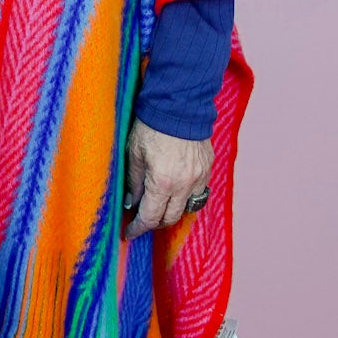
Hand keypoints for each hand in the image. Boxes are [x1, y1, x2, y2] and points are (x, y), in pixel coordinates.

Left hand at [121, 118, 211, 240]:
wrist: (178, 105)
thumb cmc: (151, 127)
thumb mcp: (134, 154)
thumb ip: (133, 183)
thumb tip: (132, 203)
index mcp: (162, 183)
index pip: (150, 217)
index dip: (138, 228)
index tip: (131, 233)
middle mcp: (183, 185)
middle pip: (170, 218)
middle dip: (155, 222)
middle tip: (143, 219)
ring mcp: (199, 177)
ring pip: (187, 208)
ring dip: (172, 211)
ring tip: (160, 206)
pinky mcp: (207, 168)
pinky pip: (198, 192)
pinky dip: (186, 197)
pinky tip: (176, 191)